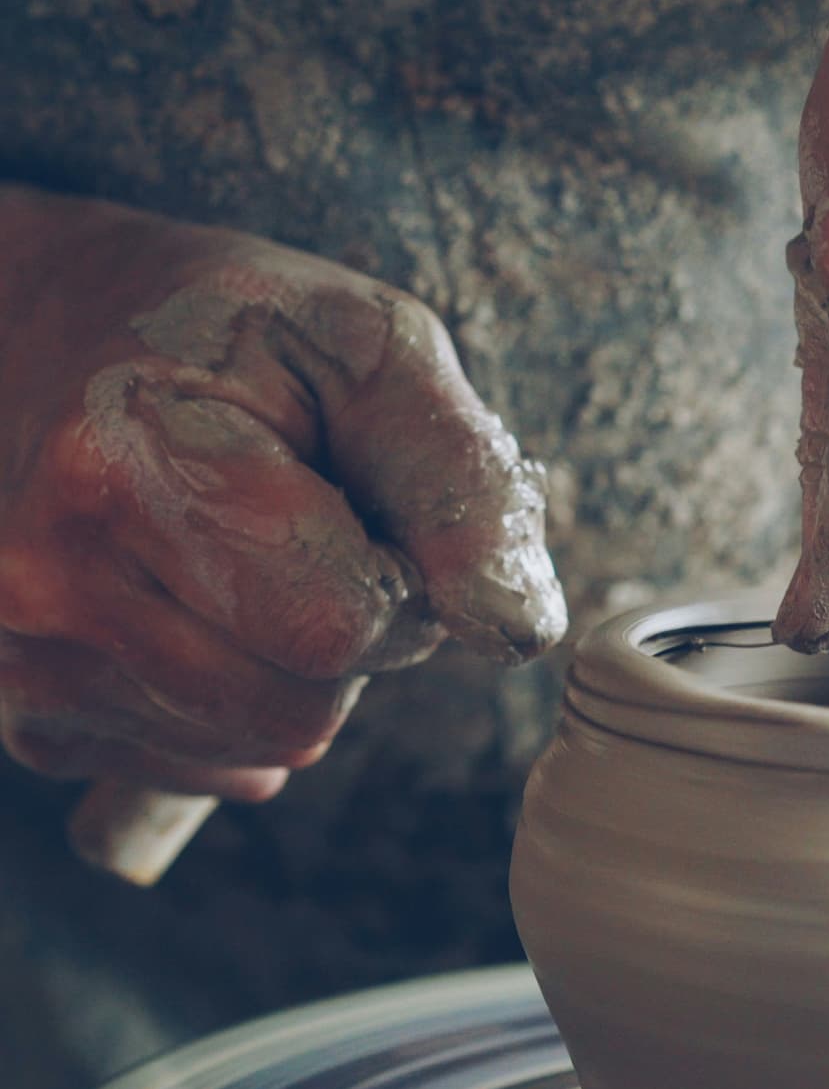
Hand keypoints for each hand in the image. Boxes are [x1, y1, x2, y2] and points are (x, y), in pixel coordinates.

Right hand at [0, 189, 565, 799]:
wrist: (54, 323)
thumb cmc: (228, 332)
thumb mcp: (373, 350)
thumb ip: (463, 484)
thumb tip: (518, 628)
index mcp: (132, 460)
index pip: (336, 628)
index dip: (395, 582)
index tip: (363, 509)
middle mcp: (49, 574)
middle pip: (298, 709)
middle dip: (351, 636)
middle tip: (313, 533)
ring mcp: (23, 656)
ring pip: (261, 746)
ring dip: (299, 670)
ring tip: (251, 557)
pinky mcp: (27, 713)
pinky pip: (206, 764)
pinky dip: (240, 700)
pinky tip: (203, 603)